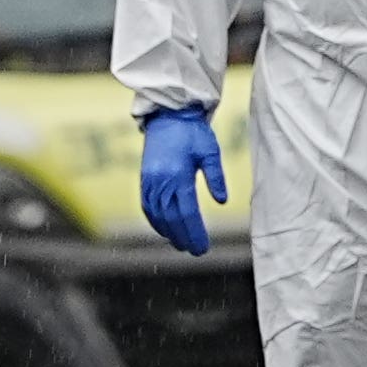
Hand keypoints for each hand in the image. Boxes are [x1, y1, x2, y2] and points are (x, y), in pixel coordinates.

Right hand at [134, 106, 225, 256]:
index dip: (195, 233)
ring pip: (157, 215)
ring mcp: (150, 181)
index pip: (187, 213)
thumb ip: (216, 176)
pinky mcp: (144, 179)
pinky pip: (147, 206)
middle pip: (172, 218)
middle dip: (183, 237)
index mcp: (178, 175)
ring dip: (169, 232)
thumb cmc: (193, 132)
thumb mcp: (210, 151)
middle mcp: (161, 181)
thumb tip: (222, 201)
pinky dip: (155, 221)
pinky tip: (164, 229)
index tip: (203, 248)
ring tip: (181, 244)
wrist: (168, 115)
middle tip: (195, 251)